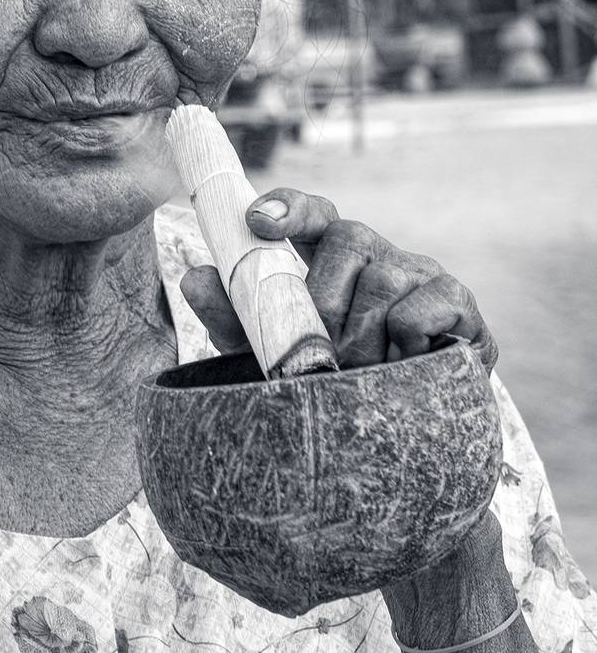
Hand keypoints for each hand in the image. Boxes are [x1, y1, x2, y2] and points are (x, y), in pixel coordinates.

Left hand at [180, 187, 496, 372]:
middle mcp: (377, 255)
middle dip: (325, 303)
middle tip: (319, 355)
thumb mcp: (271, 357)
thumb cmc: (328, 387)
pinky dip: (404, 341)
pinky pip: (422, 307)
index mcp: (330, 260)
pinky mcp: (459, 302)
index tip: (257, 221)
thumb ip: (234, 317)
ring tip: (359, 376)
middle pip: (348, 240)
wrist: (400, 446)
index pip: (314, 213)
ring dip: (362, 339)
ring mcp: (420, 274)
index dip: (289, 207)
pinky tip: (403, 368)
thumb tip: (194, 276)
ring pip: (383, 281)